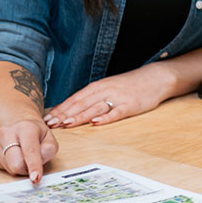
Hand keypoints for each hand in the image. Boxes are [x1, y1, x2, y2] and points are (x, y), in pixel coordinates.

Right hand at [0, 119, 56, 183]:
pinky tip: (11, 155)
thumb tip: (40, 159)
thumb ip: (49, 149)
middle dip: (26, 169)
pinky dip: (8, 165)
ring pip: (8, 168)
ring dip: (18, 167)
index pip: (30, 151)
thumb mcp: (49, 139)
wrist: (20, 127)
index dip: (33, 166)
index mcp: (26, 127)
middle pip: (16, 164)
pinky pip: (0, 167)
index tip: (35, 178)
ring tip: (20, 154)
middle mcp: (7, 131)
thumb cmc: (36, 136)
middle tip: (31, 162)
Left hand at [44, 64, 173, 127]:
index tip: (46, 119)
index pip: (74, 99)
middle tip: (50, 124)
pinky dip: (105, 118)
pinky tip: (96, 123)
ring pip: (95, 108)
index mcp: (97, 87)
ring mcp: (118, 98)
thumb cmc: (128, 85)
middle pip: (81, 104)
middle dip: (64, 114)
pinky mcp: (130, 105)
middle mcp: (105, 91)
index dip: (60, 109)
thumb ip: (90, 98)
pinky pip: (116, 112)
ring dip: (79, 116)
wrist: (154, 77)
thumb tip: (69, 110)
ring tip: (66, 124)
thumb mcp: (107, 87)